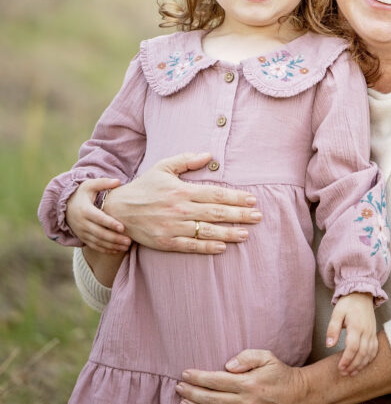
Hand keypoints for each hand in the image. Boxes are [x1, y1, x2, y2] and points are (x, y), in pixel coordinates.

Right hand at [65, 177, 130, 251]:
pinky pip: (94, 246)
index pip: (99, 218)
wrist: (65, 206)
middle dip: (114, 238)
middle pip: (99, 233)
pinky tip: (118, 250)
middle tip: (129, 240)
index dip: (110, 223)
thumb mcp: (90, 185)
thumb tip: (118, 181)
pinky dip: (106, 249)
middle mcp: (82, 223)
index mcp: (85, 210)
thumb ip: (103, 183)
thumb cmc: (82, 194)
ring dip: (112, 245)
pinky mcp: (83, 238)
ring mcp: (82, 232)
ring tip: (126, 246)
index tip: (122, 227)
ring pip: (98, 241)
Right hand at [94, 152, 261, 252]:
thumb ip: (186, 161)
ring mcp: (174, 227)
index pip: (215, 194)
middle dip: (239, 214)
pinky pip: (191, 246)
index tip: (252, 199)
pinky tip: (222, 248)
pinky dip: (207, 248)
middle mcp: (180, 209)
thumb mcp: (163, 167)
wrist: (119, 210)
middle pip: (216, 212)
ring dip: (229, 233)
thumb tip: (209, 155)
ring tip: (246, 234)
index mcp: (182, 191)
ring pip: (207, 231)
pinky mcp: (167, 242)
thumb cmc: (144, 187)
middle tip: (258, 216)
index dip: (236, 197)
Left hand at [176, 349, 306, 403]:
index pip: (217, 381)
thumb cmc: (280, 373)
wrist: (298, 396)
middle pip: (212, 400)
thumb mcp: (267, 356)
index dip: (199, 377)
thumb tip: (227, 365)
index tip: (185, 373)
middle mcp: (246, 402)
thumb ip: (247, 357)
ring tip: (183, 403)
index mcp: (248, 383)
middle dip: (192, 393)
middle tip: (178, 388)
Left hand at [326, 293, 377, 374]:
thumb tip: (329, 345)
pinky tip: (362, 365)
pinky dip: (369, 359)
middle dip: (353, 366)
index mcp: (356, 326)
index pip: (353, 347)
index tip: (340, 368)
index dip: (347, 359)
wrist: (362, 294)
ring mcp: (371, 333)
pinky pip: (374, 350)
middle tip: (344, 374)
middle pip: (362, 353)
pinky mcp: (374, 334)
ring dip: (361, 365)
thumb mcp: (337, 313)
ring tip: (351, 373)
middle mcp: (366, 331)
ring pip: (369, 354)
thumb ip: (332, 329)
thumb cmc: (348, 304)